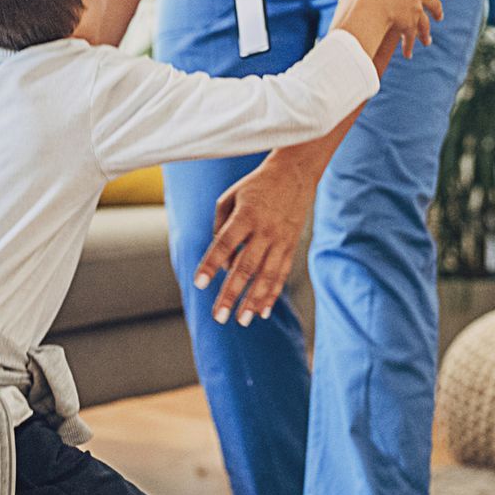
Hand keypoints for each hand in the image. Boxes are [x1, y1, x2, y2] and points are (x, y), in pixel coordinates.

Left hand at [191, 157, 319, 325]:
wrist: (295, 174)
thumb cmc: (256, 187)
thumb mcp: (231, 197)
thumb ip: (220, 227)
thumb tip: (223, 263)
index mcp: (246, 214)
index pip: (225, 242)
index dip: (212, 263)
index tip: (199, 283)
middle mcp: (265, 229)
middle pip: (246, 265)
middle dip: (232, 293)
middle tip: (219, 316)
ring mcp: (281, 240)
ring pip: (266, 275)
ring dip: (253, 300)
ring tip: (242, 320)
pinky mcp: (291, 246)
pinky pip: (281, 274)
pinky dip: (272, 294)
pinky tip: (262, 311)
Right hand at [338, 0, 449, 60]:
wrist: (375, 6)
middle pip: (434, 4)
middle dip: (437, 11)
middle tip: (440, 17)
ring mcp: (415, 13)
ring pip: (425, 24)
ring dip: (426, 34)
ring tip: (427, 41)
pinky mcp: (409, 27)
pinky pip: (410, 39)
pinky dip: (408, 47)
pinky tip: (408, 54)